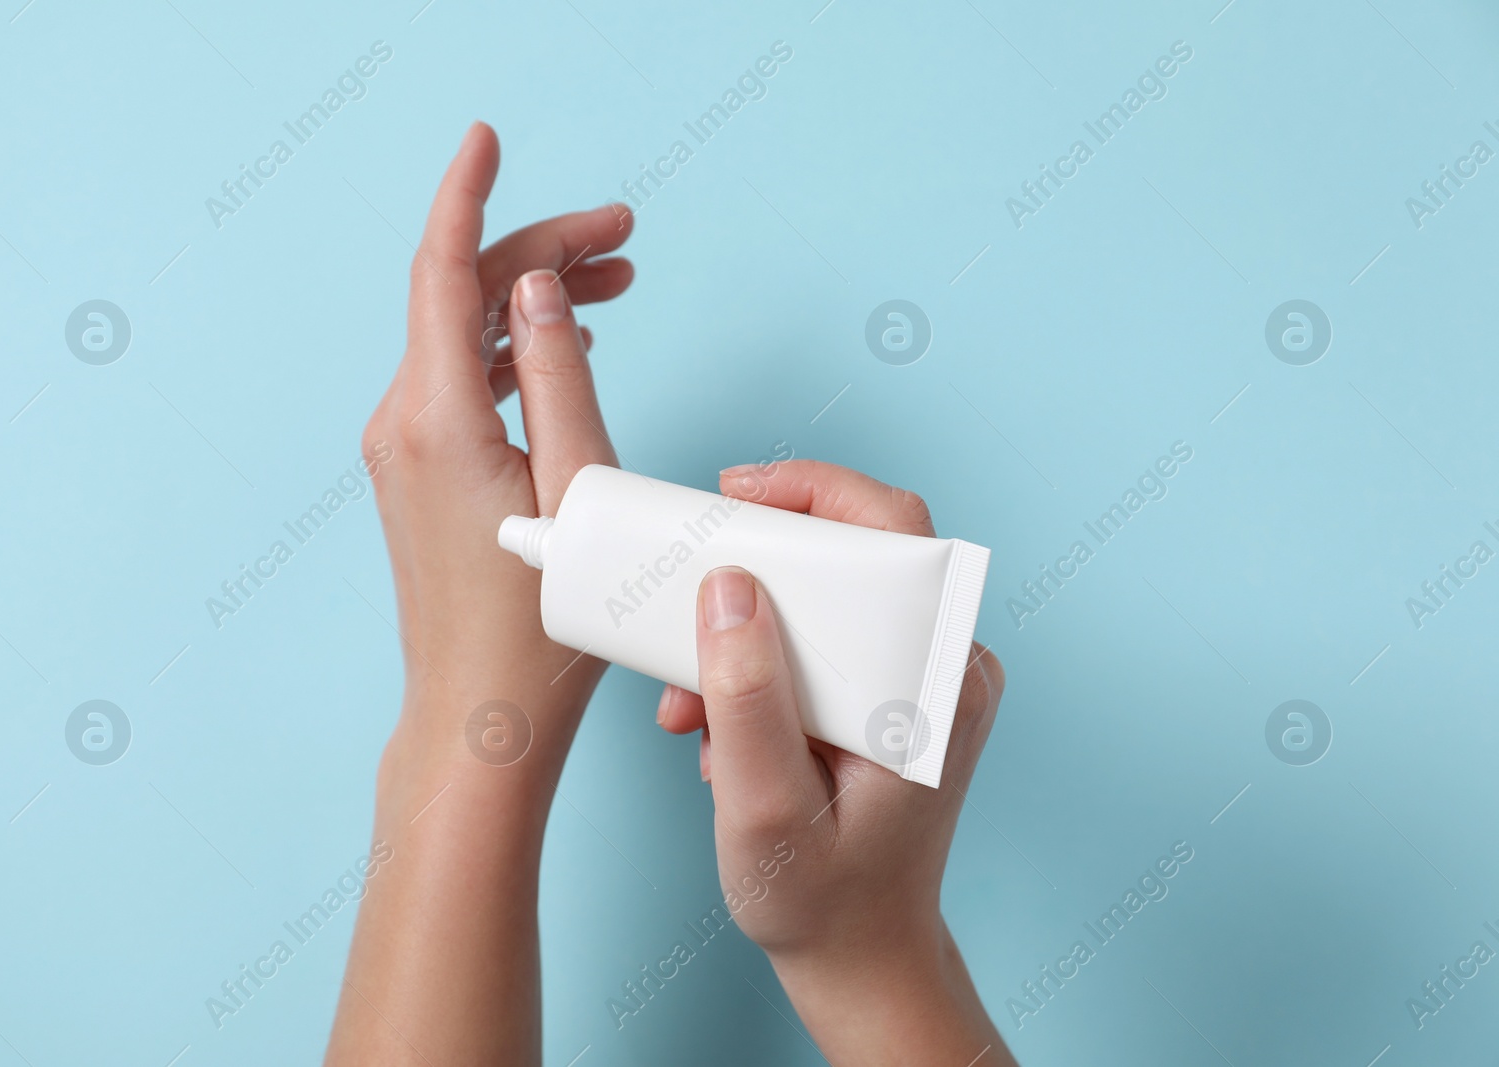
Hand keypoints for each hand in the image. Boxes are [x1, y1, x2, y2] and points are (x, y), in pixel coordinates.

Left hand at [362, 121, 633, 786]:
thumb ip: (558, 375)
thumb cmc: (538, 629)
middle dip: (543, 252)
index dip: (467, 193)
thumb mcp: (576, 488)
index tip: (488, 138)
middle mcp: (403, 423)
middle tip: (627, 237)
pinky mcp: (418, 474)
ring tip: (618, 282)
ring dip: (534, 301)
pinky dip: (513, 350)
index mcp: (436, 418)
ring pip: (464, 338)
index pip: (441, 271)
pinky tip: (567, 343)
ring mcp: (403, 450)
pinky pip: (460, 382)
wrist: (479, 721)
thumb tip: (539, 288)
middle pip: (464, 297)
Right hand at [657, 460, 1015, 1065]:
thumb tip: (729, 585)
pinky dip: (757, 666)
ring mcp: (917, 683)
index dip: (814, 492)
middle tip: (687, 584)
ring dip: (742, 631)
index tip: (732, 497)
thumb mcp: (763, 806)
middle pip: (853, 555)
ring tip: (684, 699)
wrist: (858, 957)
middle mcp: (942, 668)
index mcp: (936, 683)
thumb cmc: (822, 900)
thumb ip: (747, 698)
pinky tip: (713, 723)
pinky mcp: (888, 699)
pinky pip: (819, 643)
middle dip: (755, 569)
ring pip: (825, 600)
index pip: (895, 534)